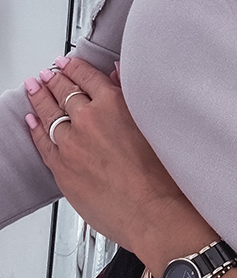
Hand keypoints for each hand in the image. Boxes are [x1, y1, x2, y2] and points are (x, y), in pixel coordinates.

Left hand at [24, 55, 212, 260]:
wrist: (153, 214)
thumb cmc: (164, 177)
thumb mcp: (153, 126)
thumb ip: (131, 96)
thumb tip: (118, 74)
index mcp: (114, 105)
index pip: (87, 77)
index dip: (74, 67)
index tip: (67, 63)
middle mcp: (88, 120)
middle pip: (64, 93)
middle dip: (54, 80)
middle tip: (48, 75)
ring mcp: (71, 145)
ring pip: (49, 115)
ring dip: (40, 99)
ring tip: (35, 89)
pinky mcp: (61, 168)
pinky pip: (41, 143)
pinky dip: (35, 129)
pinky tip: (32, 121)